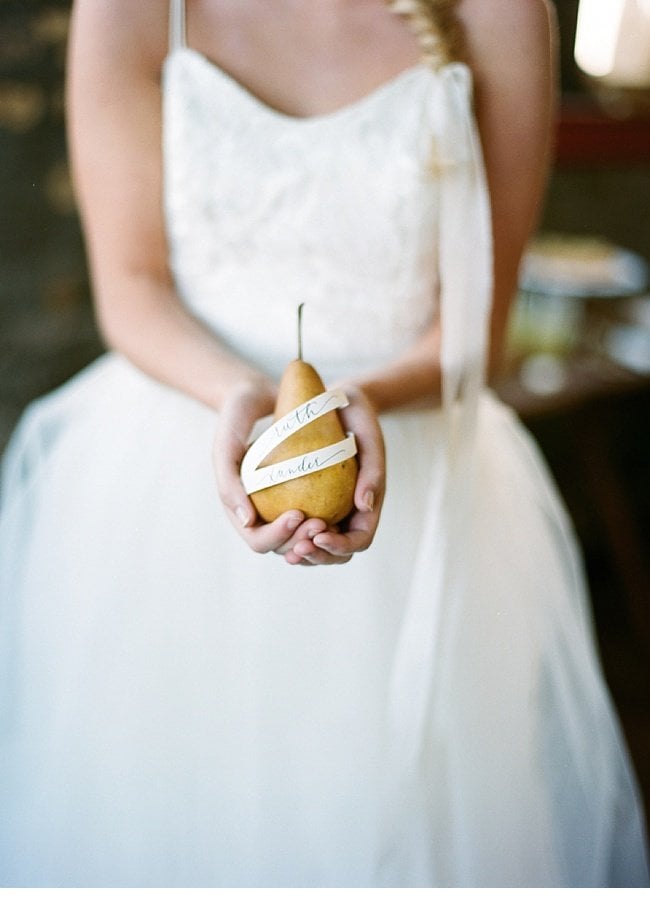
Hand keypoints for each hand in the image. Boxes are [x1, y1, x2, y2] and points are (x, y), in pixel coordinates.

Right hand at [213, 377, 326, 553]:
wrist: (262, 393)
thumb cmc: (238, 415)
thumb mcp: (227, 444)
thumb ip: (228, 482)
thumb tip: (247, 522)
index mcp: (239, 508)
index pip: (259, 541)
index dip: (279, 536)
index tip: (298, 514)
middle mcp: (261, 514)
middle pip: (285, 547)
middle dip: (303, 543)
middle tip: (321, 523)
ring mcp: (282, 506)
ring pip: (305, 540)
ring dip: (320, 541)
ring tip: (331, 523)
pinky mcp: (304, 495)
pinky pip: (320, 517)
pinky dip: (331, 522)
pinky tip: (347, 511)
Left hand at [280, 385, 385, 565]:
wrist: (335, 401)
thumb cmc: (356, 413)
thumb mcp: (368, 434)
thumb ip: (373, 469)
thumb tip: (364, 507)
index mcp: (369, 504)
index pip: (360, 539)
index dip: (341, 545)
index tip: (320, 534)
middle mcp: (348, 514)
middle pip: (336, 553)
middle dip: (318, 557)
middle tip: (298, 548)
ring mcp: (327, 512)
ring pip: (315, 548)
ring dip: (301, 554)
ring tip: (287, 549)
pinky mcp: (307, 503)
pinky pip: (296, 530)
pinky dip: (287, 537)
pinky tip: (269, 530)